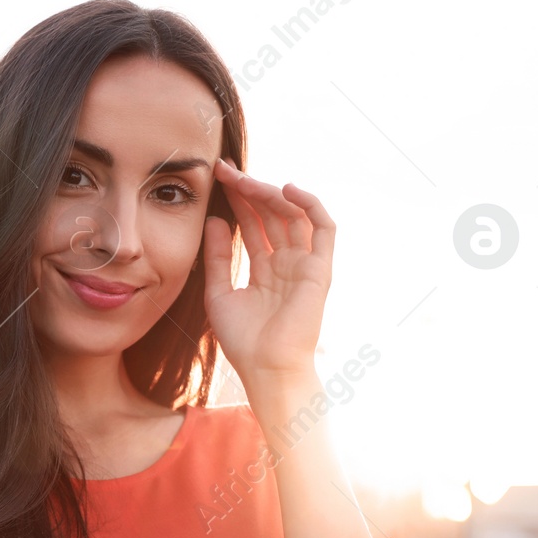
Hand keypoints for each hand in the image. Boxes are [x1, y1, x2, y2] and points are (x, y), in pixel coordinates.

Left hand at [201, 158, 331, 386]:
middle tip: (225, 170)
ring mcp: (305, 264)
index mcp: (266, 269)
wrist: (266, 368)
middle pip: (271, 215)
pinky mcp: (320, 268)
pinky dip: (309, 205)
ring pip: (292, 215)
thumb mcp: (219, 293)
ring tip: (244, 179)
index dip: (237, 199)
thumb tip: (214, 220)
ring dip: (269, 193)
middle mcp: (287, 262)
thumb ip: (217, 257)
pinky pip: (323, 228)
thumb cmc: (243, 340)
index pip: (253, 224)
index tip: (217, 178)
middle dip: (249, 189)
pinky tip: (286, 189)